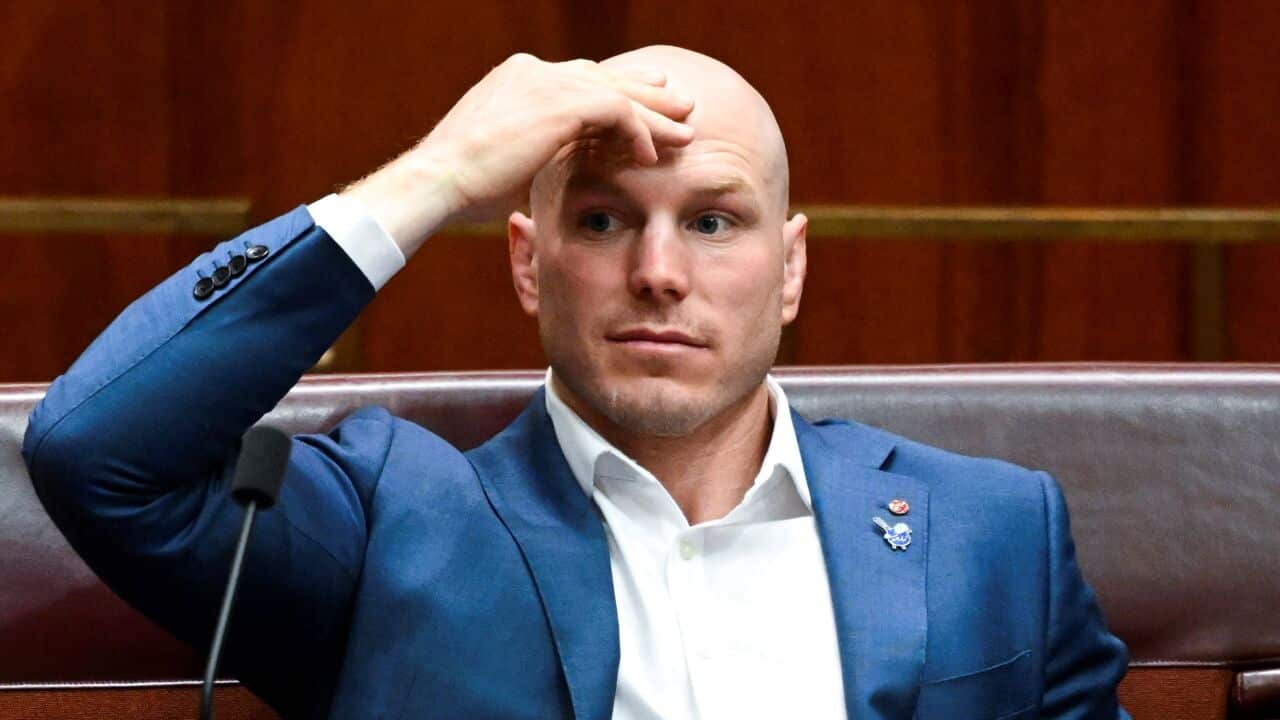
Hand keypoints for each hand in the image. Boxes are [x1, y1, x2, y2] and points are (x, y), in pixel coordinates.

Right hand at [344, 53, 694, 254]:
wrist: (441, 181)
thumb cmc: (464, 187)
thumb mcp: (508, 161)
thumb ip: (538, 153)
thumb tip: (553, 172)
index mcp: (518, 79)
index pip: (579, 78)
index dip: (615, 91)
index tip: (644, 103)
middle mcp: (535, 71)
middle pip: (605, 77)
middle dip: (647, 93)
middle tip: (681, 105)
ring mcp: (548, 82)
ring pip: (619, 92)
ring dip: (655, 115)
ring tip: (686, 133)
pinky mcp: (562, 102)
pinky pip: (618, 110)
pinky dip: (639, 131)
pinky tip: (651, 155)